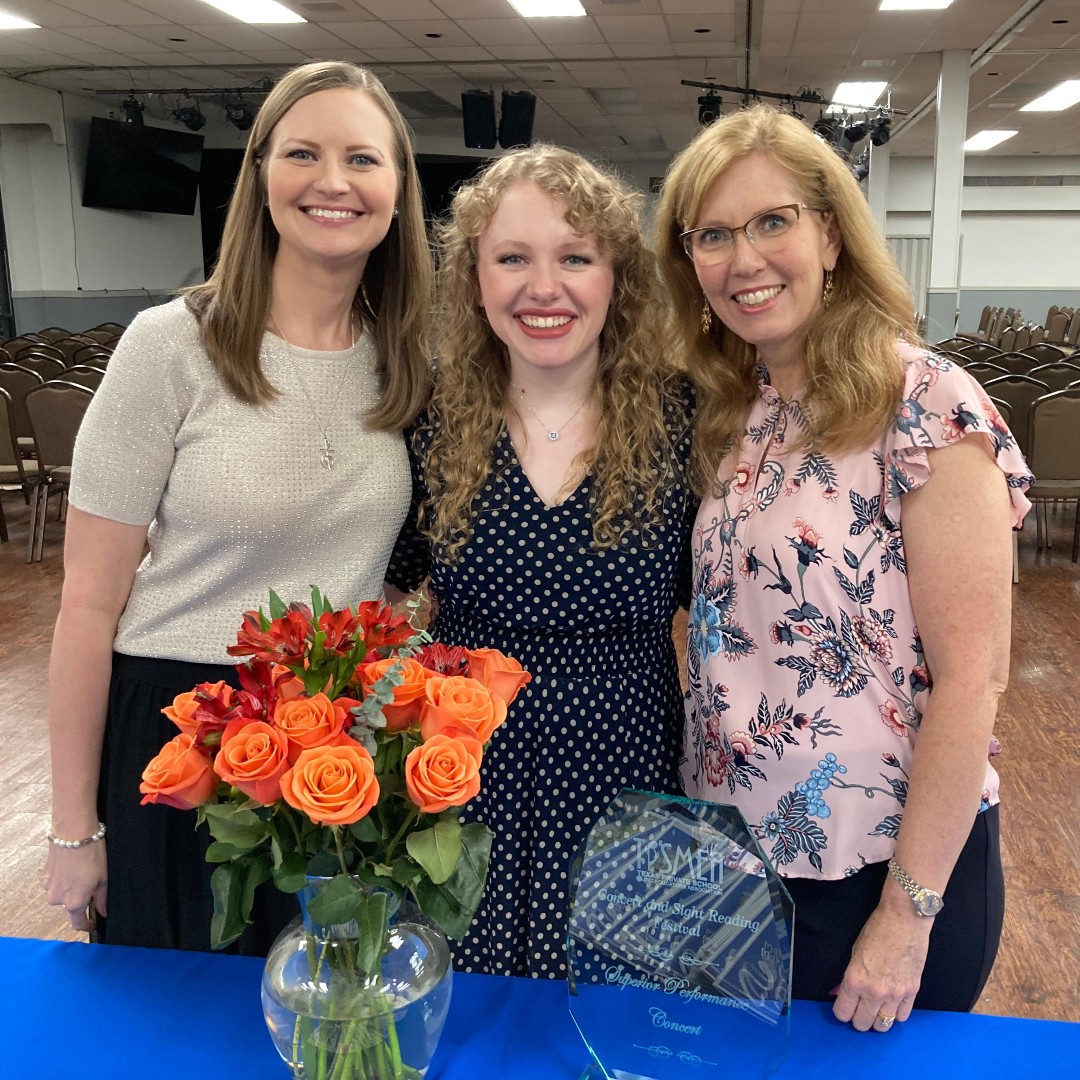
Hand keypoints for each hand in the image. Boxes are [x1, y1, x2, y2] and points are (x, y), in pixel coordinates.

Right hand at [45, 842, 107, 932]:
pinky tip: (74, 865)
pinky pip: (57, 882)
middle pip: (71, 905)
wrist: (73, 833)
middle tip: (93, 883)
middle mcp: (58, 899)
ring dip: (73, 887)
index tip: (93, 923)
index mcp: (74, 903)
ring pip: (63, 893)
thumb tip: (103, 911)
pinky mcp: (45, 876)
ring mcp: (49, 887)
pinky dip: (66, 878)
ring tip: (84, 870)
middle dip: (82, 898)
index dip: (87, 925)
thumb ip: (102, 899)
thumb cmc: (91, 854)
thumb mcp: (103, 878)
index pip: (78, 923)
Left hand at [832, 902, 932, 1031]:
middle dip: (858, 1019)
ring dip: (877, 1020)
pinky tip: (892, 1004)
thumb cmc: (875, 930)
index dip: (842, 1011)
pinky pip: (902, 1017)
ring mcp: (895, 995)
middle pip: (863, 1024)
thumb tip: (847, 993)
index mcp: (855, 980)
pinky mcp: (912, 993)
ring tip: (876, 1009)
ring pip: (883, 1026)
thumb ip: (851, 977)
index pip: (843, 1013)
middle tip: (859, 1009)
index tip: (844, 1007)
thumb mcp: (854, 953)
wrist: (904, 920)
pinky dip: (896, 1013)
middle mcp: (874, 993)